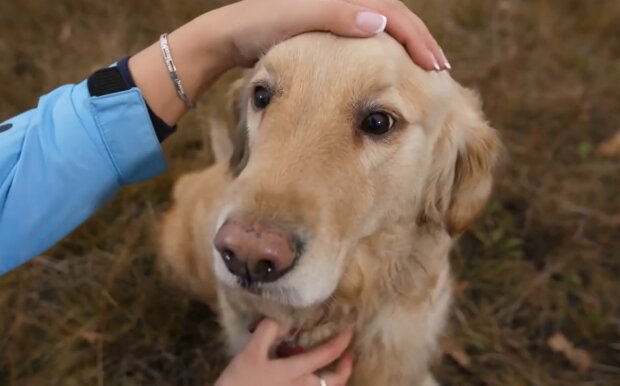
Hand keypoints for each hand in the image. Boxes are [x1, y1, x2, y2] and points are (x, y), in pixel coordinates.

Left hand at [129, 0, 446, 125]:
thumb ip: (334, 15)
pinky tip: (389, 72)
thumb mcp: (293, 18)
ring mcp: (335, 16)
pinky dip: (384, 55)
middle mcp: (341, 3)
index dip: (417, 38)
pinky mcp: (327, 32)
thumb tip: (378, 22)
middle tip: (440, 71)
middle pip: (394, 19)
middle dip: (419, 43)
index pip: (392, 13)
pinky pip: (366, 41)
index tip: (435, 66)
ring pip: (382, 30)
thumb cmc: (256, 27)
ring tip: (424, 71)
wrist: (226, 38)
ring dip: (405, 49)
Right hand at [215, 319, 353, 385]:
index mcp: (293, 373)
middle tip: (349, 358)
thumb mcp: (249, 354)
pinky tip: (310, 382)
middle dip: (345, 369)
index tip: (349, 333)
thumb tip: (281, 319)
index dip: (339, 343)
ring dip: (333, 381)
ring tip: (333, 372)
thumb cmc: (239, 384)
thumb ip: (267, 333)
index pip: (324, 356)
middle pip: (334, 382)